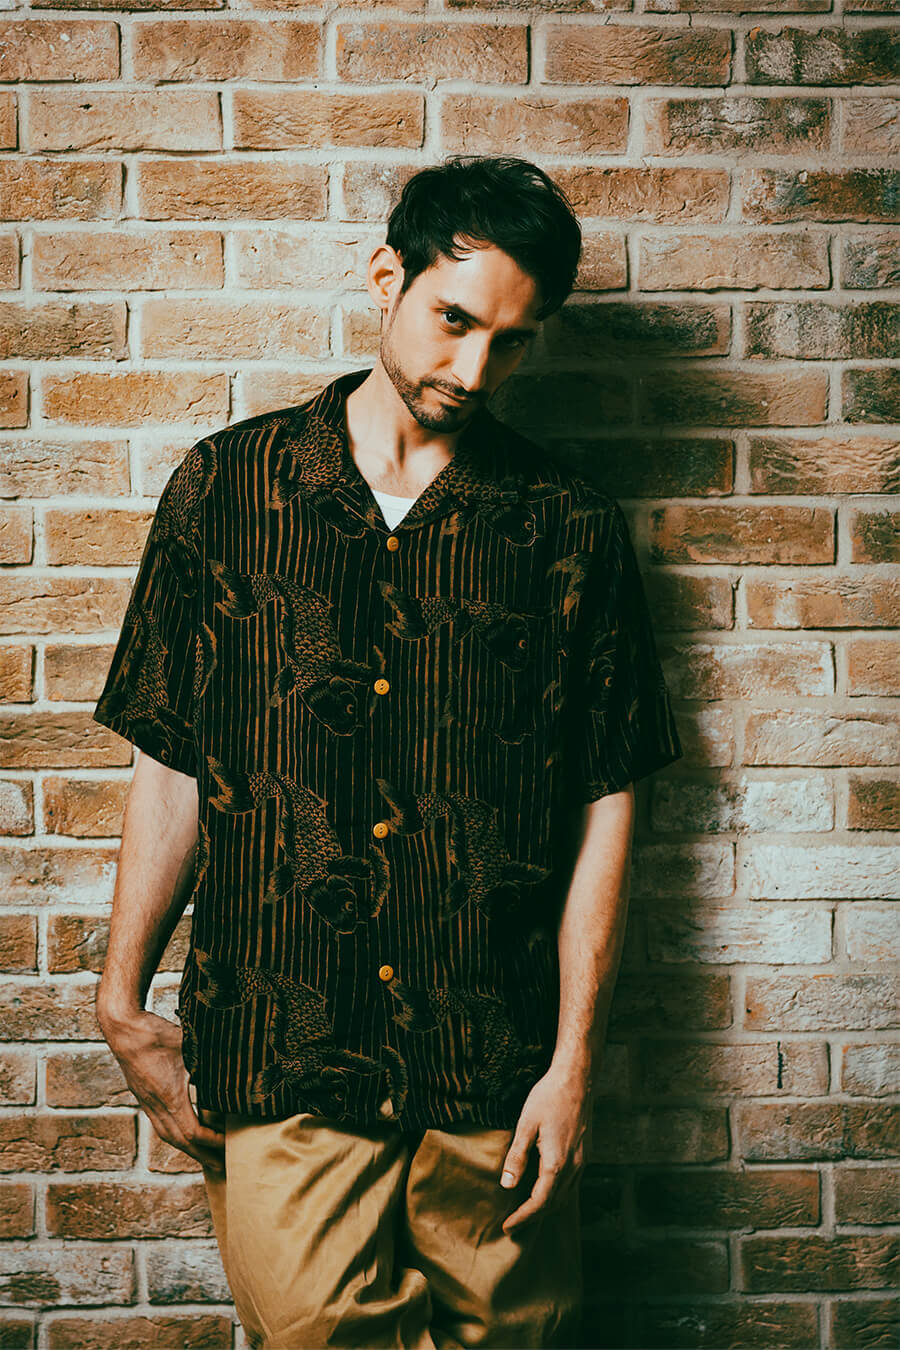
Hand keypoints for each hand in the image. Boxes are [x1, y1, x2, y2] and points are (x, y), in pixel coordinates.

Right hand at [101, 1009, 225, 1173]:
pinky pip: (160, 1125)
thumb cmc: (156, 1034)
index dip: (212, 1141)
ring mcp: (148, 1103)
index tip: (229, 1143)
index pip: (193, 1132)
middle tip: (222, 1167)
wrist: (124, 1029)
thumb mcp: (190, 1046)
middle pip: (181, 1142)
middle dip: (203, 1156)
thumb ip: (211, 1060)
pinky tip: (184, 1134)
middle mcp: (156, 1106)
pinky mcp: (143, 1097)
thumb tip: (237, 1066)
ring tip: (205, 1157)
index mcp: (169, 1097)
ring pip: (168, 1135)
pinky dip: (176, 1135)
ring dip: (188, 1149)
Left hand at [499, 1065, 592, 1236]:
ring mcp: (583, 1161)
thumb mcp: (526, 1124)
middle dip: (534, 1218)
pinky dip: (558, 1195)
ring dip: (547, 1209)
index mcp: (557, 1162)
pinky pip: (572, 1185)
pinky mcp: (585, 1154)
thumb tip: (507, 1185)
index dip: (523, 1217)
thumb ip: (517, 1156)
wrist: (577, 1078)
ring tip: (527, 1214)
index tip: (507, 1227)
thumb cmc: (549, 1097)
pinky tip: (546, 1191)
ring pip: (566, 1197)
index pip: (540, 1202)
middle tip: (513, 1226)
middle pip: (554, 1204)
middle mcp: (574, 1167)